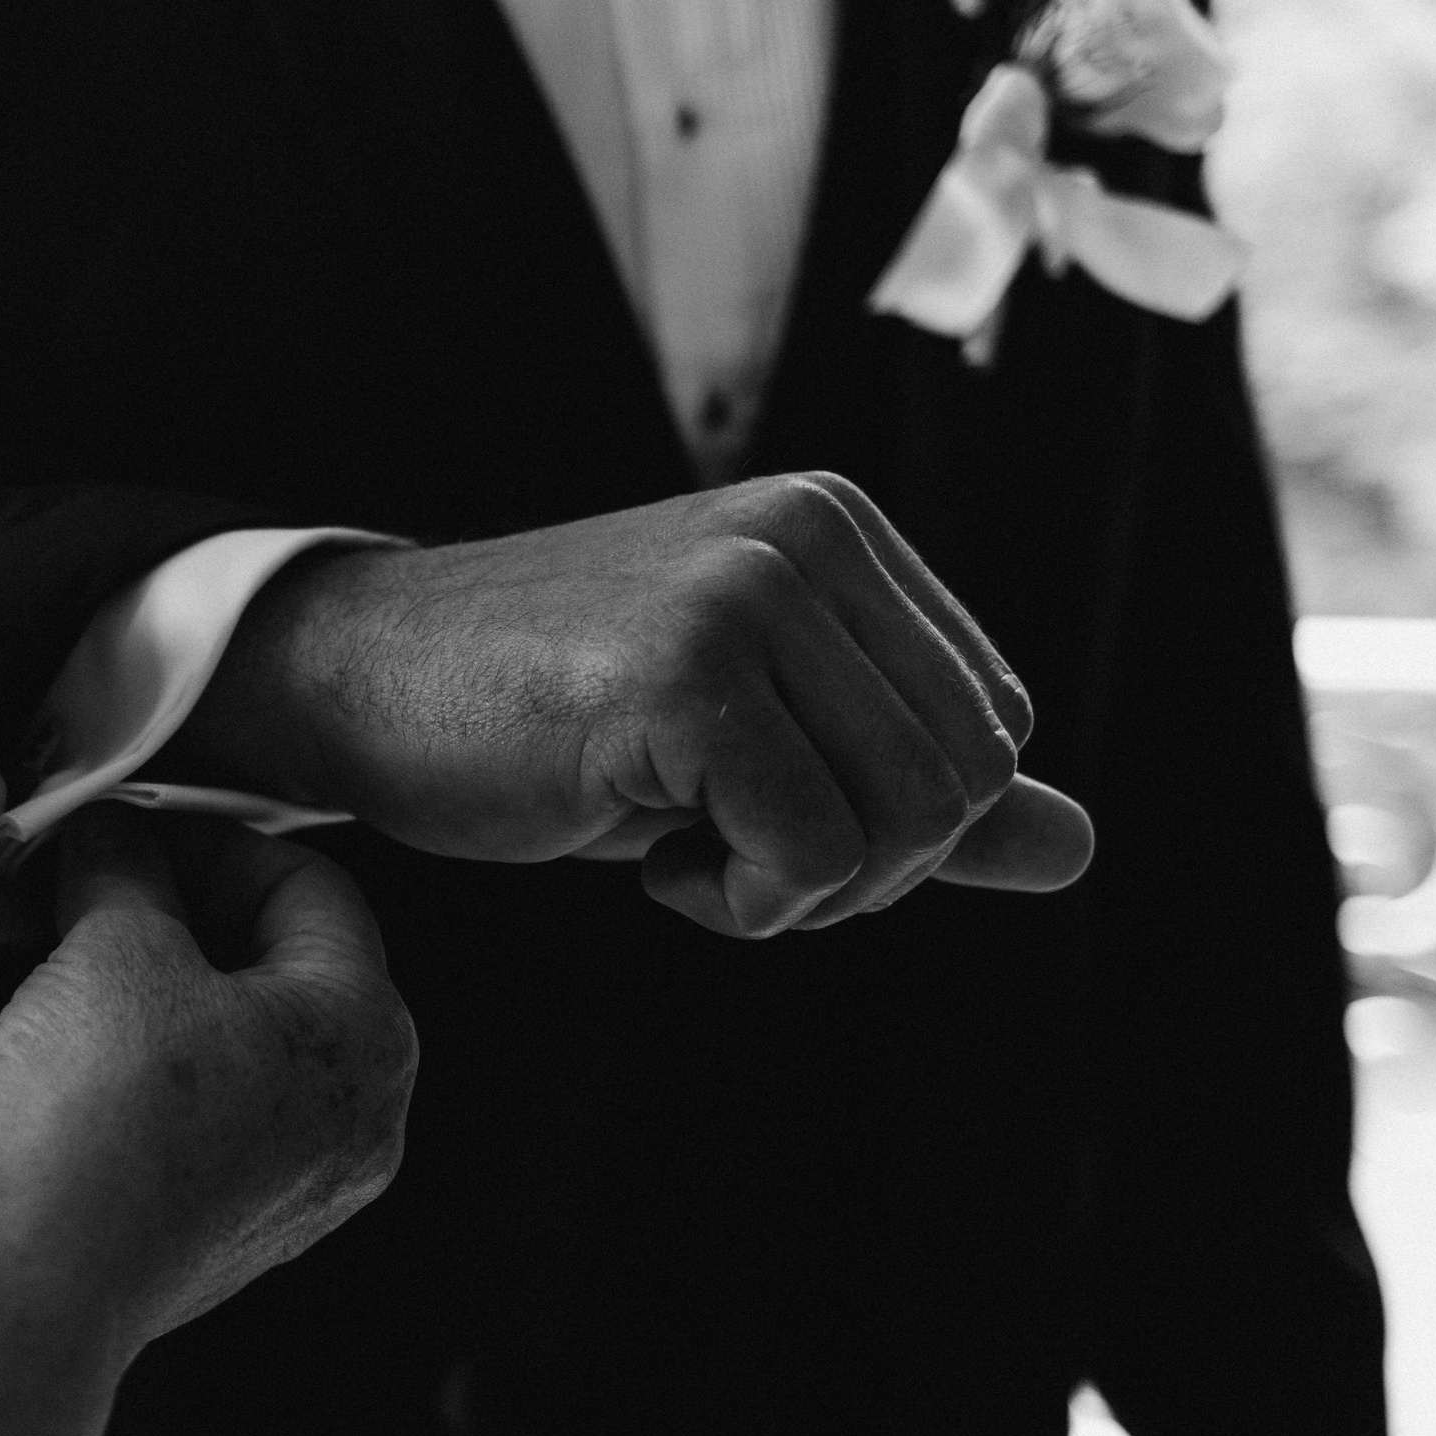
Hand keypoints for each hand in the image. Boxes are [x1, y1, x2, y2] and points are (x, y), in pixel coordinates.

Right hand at [0, 807, 417, 1344]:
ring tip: (85, 967)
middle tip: (111, 889)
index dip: (216, 840)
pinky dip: (164, 1074)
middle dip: (195, 918)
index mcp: (370, 1032)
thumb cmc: (102, 1109)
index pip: (312, 887)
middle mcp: (362, 1120)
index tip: (142, 830)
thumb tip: (114, 835)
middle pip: (291, 971)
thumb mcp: (114, 940)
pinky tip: (86, 1058)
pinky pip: (219, 1123)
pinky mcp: (240, 1237)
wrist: (40, 1268)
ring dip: (173, 994)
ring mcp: (306, 1191)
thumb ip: (125, 866)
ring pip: (252, 1051)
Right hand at [182, 472, 1094, 937]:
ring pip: (907, 826)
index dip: (895, 821)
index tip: (757, 815)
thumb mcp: (749, 750)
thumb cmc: (544, 719)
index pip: (990, 725)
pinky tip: (646, 860)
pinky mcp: (687, 671)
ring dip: (799, 894)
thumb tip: (1079, 851)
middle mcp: (808, 537)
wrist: (356, 683)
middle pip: (965, 782)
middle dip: (859, 872)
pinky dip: (742, 905)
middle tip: (721, 858)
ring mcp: (748, 592)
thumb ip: (909, 787)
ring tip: (682, 852)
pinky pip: (812, 856)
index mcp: (837, 530)